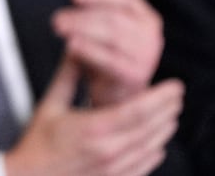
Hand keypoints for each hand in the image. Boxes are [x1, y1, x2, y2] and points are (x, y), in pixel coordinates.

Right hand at [5, 59, 182, 175]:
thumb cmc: (37, 144)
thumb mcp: (49, 106)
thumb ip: (67, 77)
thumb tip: (76, 50)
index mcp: (93, 128)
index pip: (138, 111)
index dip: (160, 97)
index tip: (174, 86)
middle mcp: (108, 150)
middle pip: (150, 129)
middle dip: (167, 111)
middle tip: (178, 97)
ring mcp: (113, 170)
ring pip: (150, 149)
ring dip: (164, 131)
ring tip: (172, 115)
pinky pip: (143, 168)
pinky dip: (155, 154)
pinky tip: (158, 145)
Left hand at [52, 0, 162, 105]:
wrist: (119, 95)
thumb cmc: (112, 54)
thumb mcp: (110, 23)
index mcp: (147, 17)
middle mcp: (151, 35)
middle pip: (115, 17)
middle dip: (83, 16)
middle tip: (57, 18)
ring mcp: (147, 56)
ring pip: (111, 36)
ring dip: (82, 30)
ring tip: (59, 27)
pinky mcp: (136, 76)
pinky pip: (110, 60)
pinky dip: (89, 51)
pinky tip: (70, 46)